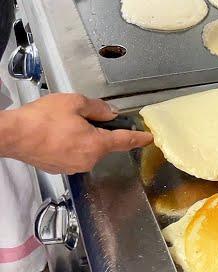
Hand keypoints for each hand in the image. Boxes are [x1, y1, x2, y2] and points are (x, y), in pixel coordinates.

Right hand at [0, 93, 152, 173]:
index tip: (148, 139)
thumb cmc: (41, 119)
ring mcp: (73, 167)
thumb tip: (111, 113)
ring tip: (62, 125)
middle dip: (98, 131)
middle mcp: (88, 160)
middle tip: (80, 116)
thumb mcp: (75, 103)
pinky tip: (56, 135)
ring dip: (82, 137)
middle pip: (103, 144)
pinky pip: (73, 154)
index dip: (138, 138)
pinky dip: (70, 144)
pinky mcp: (59, 168)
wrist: (12, 135)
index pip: (125, 141)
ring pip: (87, 149)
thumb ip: (98, 108)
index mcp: (97, 145)